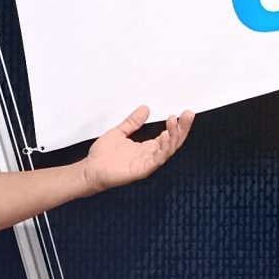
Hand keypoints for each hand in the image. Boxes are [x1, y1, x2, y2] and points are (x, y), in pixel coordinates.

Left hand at [78, 106, 195, 193]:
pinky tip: (164, 136)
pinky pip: (156, 160)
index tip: (184, 113)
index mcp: (147, 147)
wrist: (90, 170)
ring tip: (174, 122)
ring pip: (168, 150)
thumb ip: (133, 122)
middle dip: (182, 128)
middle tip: (188, 114)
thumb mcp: (120, 132)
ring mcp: (147, 164)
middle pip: (173, 142)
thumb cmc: (103, 156)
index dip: (178, 125)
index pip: (168, 136)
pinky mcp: (141, 170)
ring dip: (174, 136)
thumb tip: (145, 108)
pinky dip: (162, 149)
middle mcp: (150, 155)